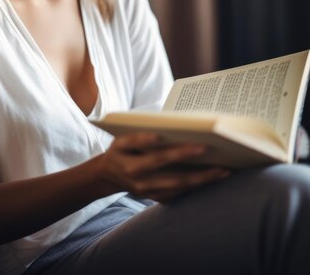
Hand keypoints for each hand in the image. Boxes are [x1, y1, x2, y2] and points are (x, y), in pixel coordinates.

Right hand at [96, 132, 230, 201]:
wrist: (108, 175)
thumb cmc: (120, 150)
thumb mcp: (120, 139)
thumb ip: (139, 136)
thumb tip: (164, 132)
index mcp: (129, 163)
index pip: (152, 155)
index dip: (165, 148)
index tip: (180, 140)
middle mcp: (139, 180)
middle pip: (169, 171)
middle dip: (191, 161)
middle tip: (209, 150)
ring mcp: (148, 191)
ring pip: (178, 186)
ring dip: (202, 178)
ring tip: (223, 170)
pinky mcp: (155, 197)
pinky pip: (179, 193)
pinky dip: (196, 185)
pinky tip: (212, 177)